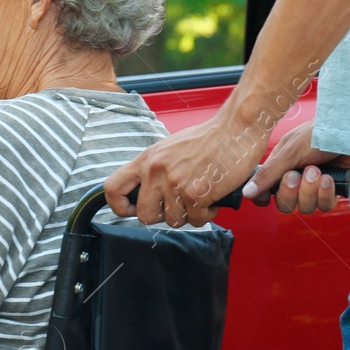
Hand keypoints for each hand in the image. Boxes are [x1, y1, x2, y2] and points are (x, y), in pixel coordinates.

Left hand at [105, 116, 264, 225]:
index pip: (113, 188)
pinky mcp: (196, 194)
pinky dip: (206, 214)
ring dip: (188, 215)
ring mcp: (175, 184)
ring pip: (173, 221)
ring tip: (199, 198)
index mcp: (147, 160)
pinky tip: (211, 198)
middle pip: (144, 216)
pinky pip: (195, 220)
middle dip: (162, 216)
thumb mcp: (169, 149)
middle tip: (178, 205)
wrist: (235, 129)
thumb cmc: (208, 139)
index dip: (120, 206)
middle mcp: (156, 172)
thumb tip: (146, 192)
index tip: (133, 209)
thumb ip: (155, 169)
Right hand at [241, 119, 349, 213]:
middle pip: (285, 204)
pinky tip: (329, 178)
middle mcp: (296, 179)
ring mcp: (315, 187)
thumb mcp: (289, 152)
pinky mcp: (333, 191)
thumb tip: (246, 192)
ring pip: (305, 207)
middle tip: (297, 174)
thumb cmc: (319, 133)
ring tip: (317, 170)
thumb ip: (267, 174)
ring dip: (310, 191)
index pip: (265, 193)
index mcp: (280, 167)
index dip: (265, 198)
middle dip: (291, 192)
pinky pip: (325, 206)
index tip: (267, 197)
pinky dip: (326, 193)